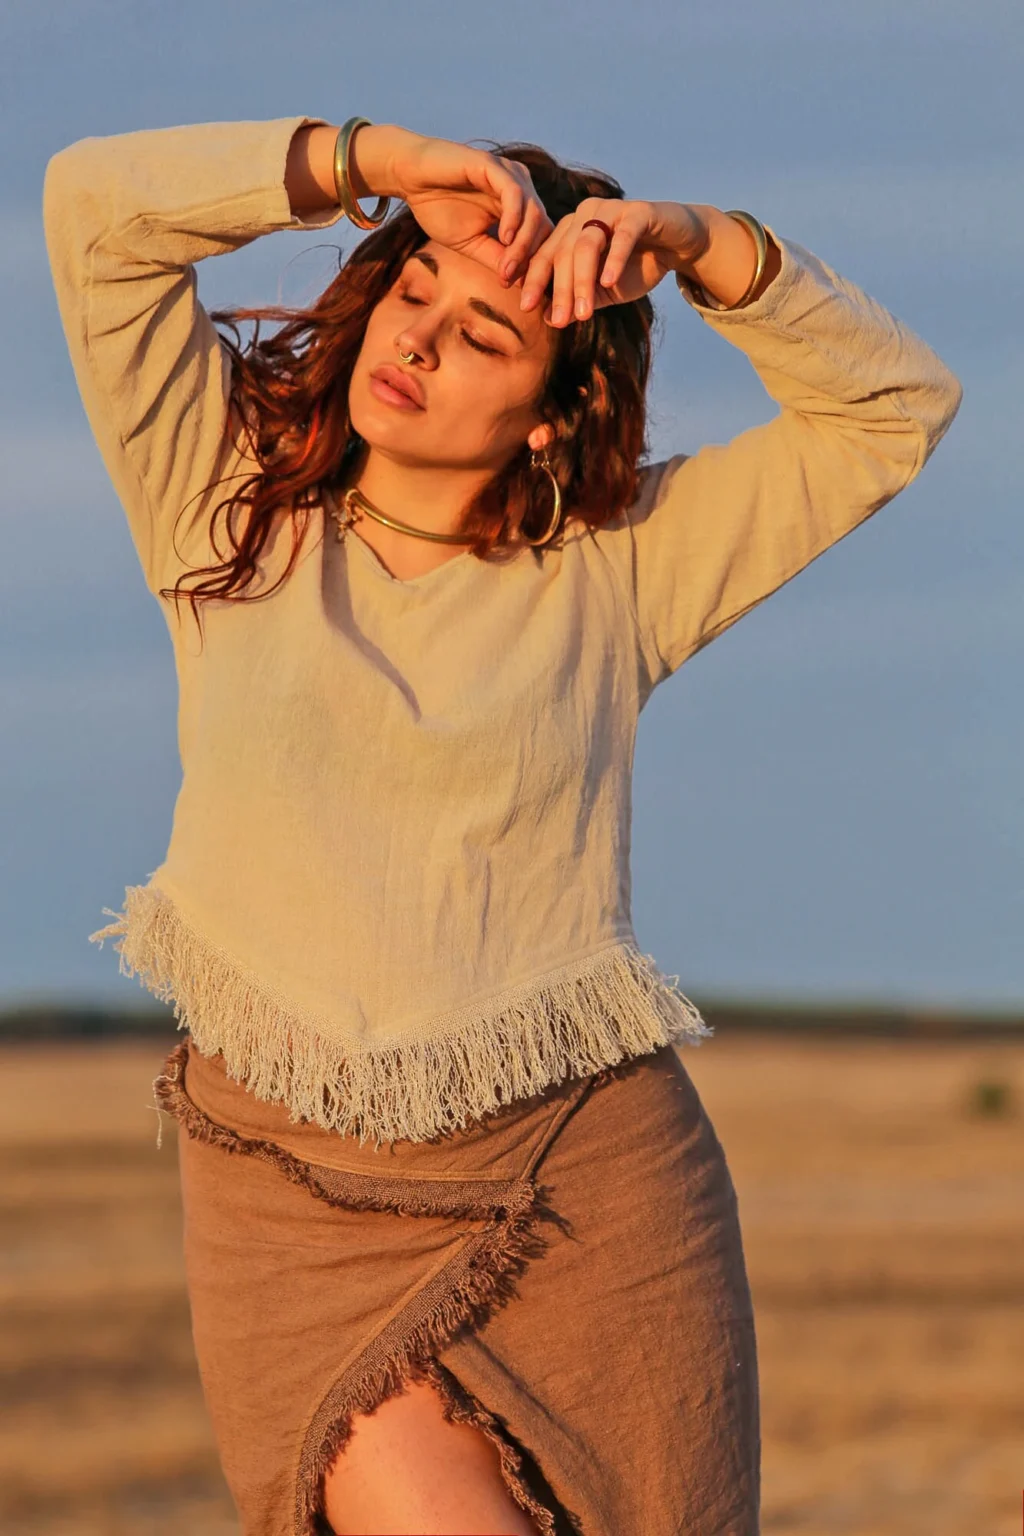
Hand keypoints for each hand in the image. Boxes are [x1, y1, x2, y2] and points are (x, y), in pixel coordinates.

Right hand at [351, 124, 555, 276]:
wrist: (411, 178)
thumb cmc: (439, 207)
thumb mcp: (472, 243)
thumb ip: (497, 259)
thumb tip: (521, 284)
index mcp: (519, 207)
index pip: (542, 239)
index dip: (538, 269)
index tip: (527, 297)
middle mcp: (521, 189)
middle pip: (544, 228)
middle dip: (535, 263)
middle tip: (522, 290)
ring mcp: (510, 174)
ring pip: (533, 212)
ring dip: (523, 246)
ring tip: (508, 270)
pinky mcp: (494, 165)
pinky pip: (514, 193)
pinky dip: (514, 218)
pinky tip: (505, 239)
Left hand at [516, 198, 710, 324]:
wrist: (676, 245)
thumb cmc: (635, 266)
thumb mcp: (602, 291)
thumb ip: (577, 300)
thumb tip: (547, 318)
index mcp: (569, 231)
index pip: (545, 256)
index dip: (533, 280)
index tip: (524, 307)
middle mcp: (584, 215)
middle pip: (564, 253)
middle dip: (560, 290)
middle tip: (560, 321)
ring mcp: (611, 210)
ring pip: (587, 245)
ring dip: (583, 281)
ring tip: (584, 312)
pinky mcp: (639, 213)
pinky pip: (622, 235)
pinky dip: (615, 259)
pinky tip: (610, 282)